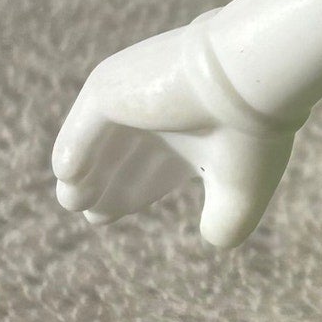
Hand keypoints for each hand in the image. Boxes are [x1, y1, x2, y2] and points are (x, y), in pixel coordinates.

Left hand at [52, 20, 296, 248]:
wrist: (249, 81)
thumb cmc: (250, 132)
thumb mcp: (243, 189)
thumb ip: (229, 221)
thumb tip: (214, 240)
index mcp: (189, 136)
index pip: (151, 168)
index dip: (130, 193)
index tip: (105, 217)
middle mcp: (159, 116)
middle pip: (119, 157)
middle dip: (105, 187)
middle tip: (95, 214)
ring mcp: (131, 101)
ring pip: (94, 142)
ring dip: (81, 175)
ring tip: (76, 202)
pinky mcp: (108, 90)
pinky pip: (78, 129)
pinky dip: (72, 156)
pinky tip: (71, 181)